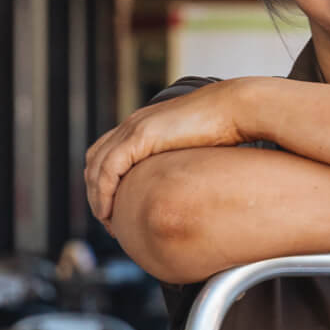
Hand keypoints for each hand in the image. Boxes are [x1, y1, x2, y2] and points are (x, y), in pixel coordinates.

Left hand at [84, 78, 254, 227]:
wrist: (235, 109)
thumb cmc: (226, 129)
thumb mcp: (195, 150)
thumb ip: (181, 162)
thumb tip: (188, 187)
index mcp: (144, 125)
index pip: (107, 154)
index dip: (102, 182)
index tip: (112, 208)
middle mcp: (133, 124)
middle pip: (94, 160)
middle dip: (94, 192)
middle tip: (106, 219)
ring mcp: (135, 128)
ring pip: (96, 166)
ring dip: (96, 196)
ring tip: (106, 220)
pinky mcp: (141, 136)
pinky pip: (109, 168)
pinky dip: (103, 191)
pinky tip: (108, 211)